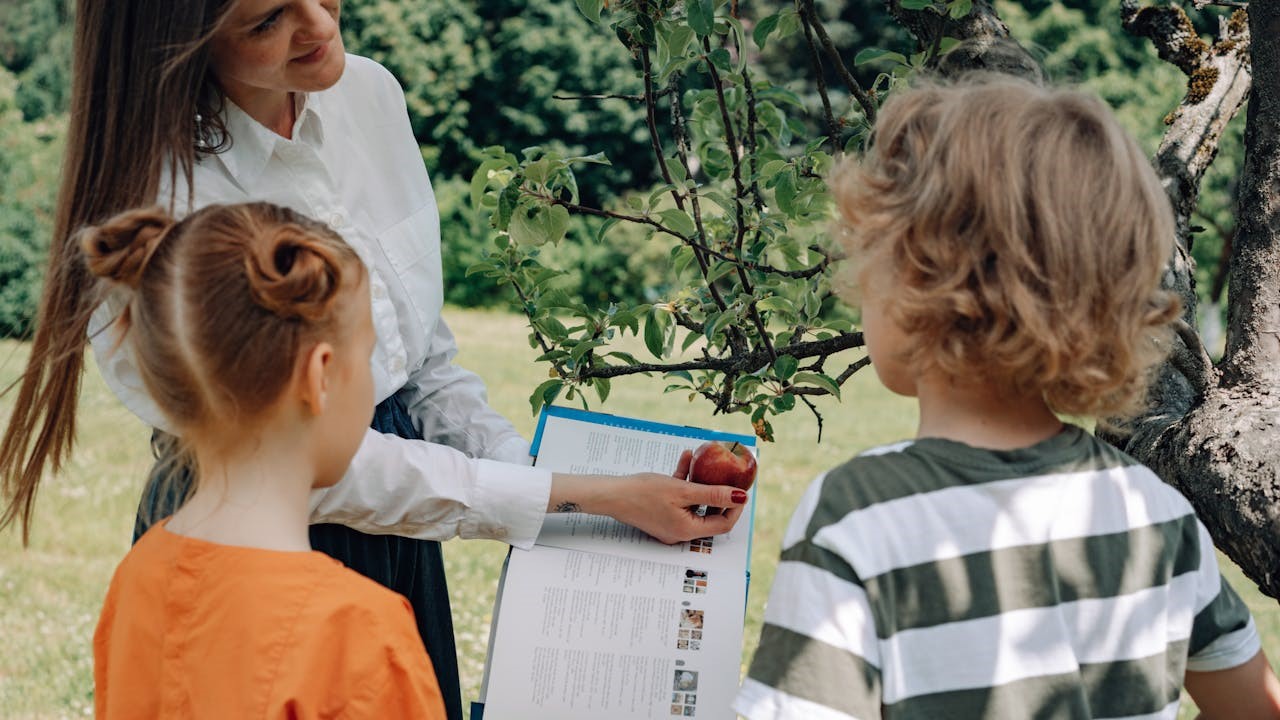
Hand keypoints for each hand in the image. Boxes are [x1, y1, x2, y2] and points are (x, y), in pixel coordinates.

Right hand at [547, 451, 748, 544]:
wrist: (611, 493)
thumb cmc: (644, 492)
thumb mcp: (683, 490)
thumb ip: (713, 493)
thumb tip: (740, 496)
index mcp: (688, 530)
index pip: (723, 523)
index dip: (734, 506)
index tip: (740, 488)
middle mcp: (681, 531)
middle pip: (709, 514)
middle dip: (717, 491)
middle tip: (726, 473)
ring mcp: (670, 524)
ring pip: (694, 503)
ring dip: (700, 481)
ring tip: (703, 460)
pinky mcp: (661, 514)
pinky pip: (679, 499)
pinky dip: (684, 481)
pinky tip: (685, 458)